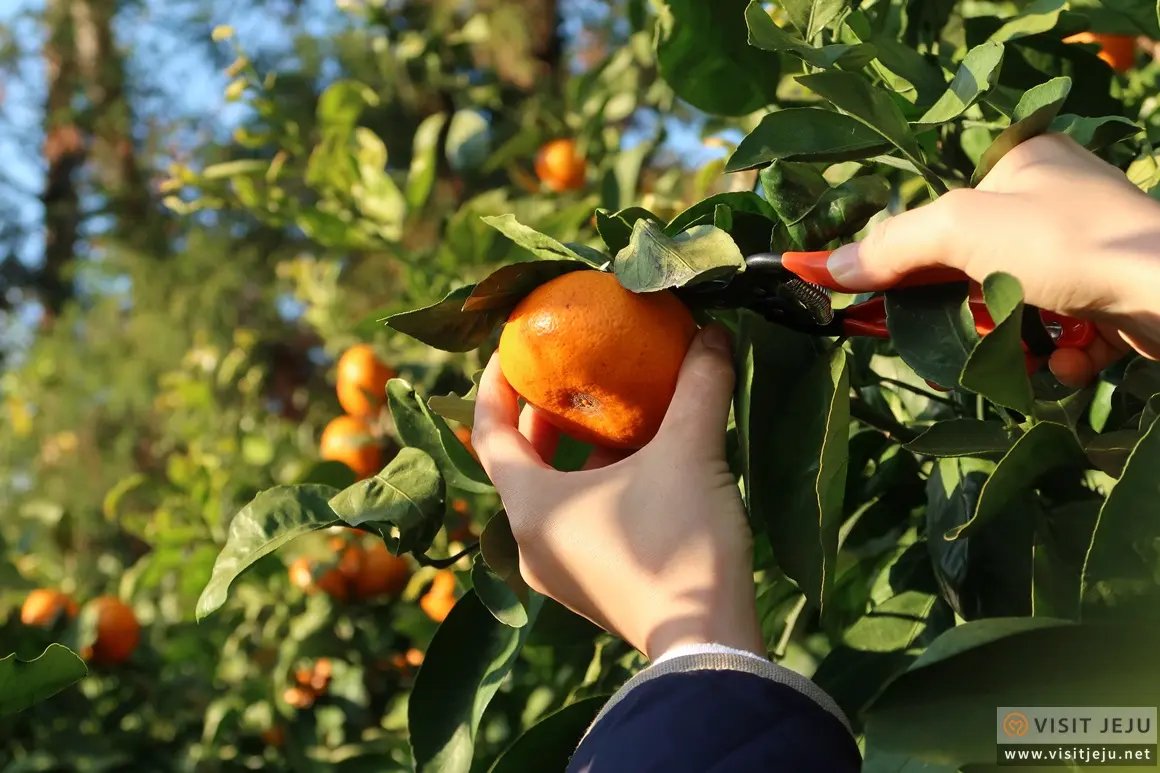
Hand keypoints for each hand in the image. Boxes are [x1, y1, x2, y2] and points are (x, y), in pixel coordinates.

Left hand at [472, 326, 764, 659]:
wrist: (708, 645)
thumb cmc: (679, 546)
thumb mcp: (689, 451)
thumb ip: (698, 385)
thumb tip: (712, 330)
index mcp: (530, 505)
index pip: (487, 431)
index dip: (494, 383)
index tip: (512, 348)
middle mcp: (530, 541)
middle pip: (519, 463)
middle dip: (540, 415)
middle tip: (564, 373)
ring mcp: (558, 571)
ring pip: (550, 493)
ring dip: (572, 450)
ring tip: (606, 410)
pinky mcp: (589, 587)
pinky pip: (575, 520)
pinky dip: (592, 484)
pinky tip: (638, 462)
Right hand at [826, 134, 1159, 386]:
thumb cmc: (1068, 242)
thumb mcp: (961, 229)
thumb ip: (893, 246)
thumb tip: (827, 267)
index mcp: (1024, 163)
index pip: (946, 210)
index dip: (911, 255)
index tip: (879, 294)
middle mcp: (1060, 202)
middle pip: (978, 265)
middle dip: (966, 309)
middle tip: (951, 334)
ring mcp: (1091, 254)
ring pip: (1018, 308)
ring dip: (1011, 342)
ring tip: (1021, 355)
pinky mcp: (1116, 303)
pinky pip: (1063, 337)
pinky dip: (1056, 358)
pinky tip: (1068, 360)